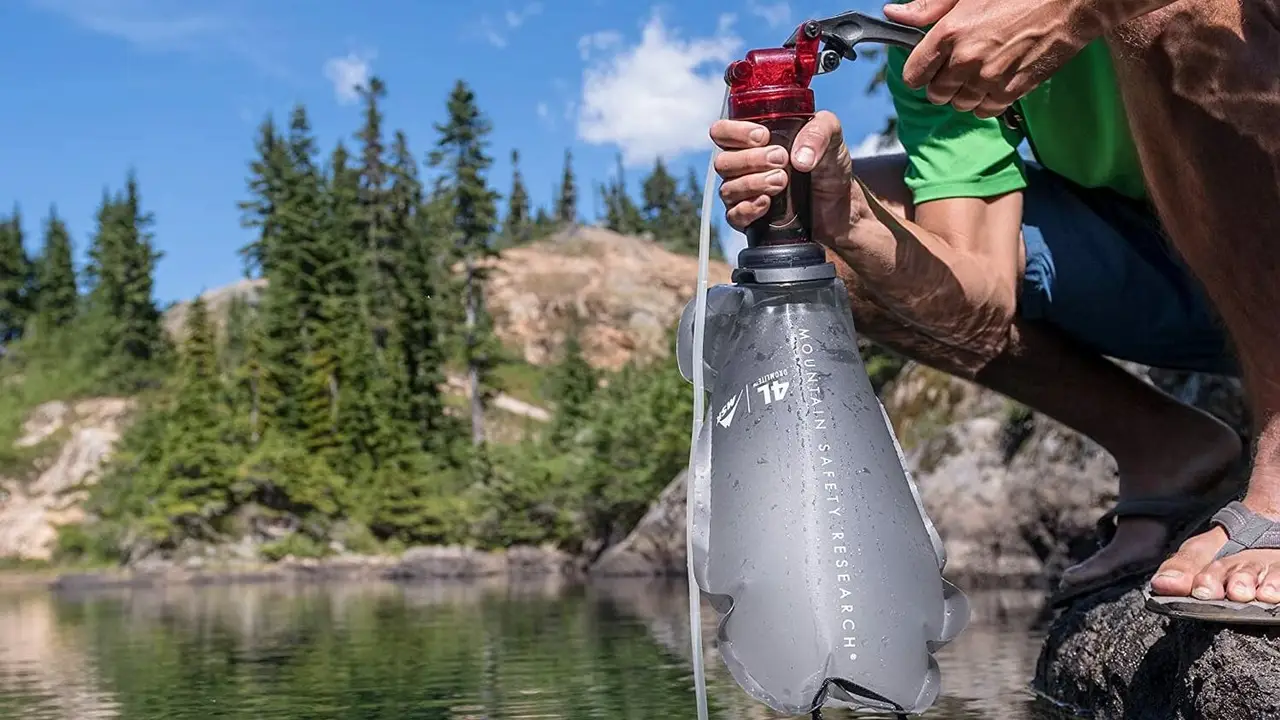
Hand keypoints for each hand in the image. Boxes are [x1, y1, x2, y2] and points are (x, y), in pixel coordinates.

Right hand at [709, 111, 870, 250]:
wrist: (843, 209)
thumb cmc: (831, 169)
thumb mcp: (833, 138)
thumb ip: (819, 131)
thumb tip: (798, 158)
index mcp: (754, 141)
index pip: (722, 132)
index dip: (735, 133)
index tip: (763, 136)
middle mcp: (744, 166)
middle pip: (722, 162)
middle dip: (751, 160)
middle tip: (781, 159)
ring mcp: (745, 194)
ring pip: (727, 189)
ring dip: (753, 183)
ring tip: (782, 181)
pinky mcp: (750, 220)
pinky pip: (733, 216)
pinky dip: (748, 208)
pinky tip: (767, 203)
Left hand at [883, 0, 1111, 117]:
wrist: (1071, 4)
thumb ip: (929, 6)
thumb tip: (893, 14)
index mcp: (949, 33)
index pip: (914, 74)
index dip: (919, 72)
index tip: (927, 67)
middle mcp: (966, 60)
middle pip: (935, 94)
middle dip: (941, 83)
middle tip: (956, 67)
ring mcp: (989, 78)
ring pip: (959, 105)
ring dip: (963, 94)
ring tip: (977, 74)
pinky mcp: (1012, 91)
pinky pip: (985, 111)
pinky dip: (985, 102)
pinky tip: (993, 83)